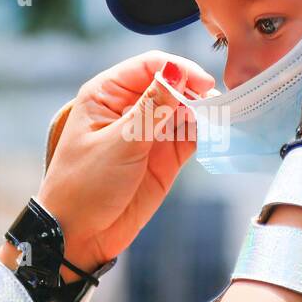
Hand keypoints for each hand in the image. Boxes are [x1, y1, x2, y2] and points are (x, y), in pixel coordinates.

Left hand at [36, 52, 215, 269]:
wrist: (80, 236)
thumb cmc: (84, 186)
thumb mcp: (119, 144)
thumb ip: (152, 109)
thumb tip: (176, 71)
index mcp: (107, 94)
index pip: (149, 66)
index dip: (178, 69)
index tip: (202, 83)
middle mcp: (130, 108)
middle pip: (171, 84)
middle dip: (194, 89)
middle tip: (215, 103)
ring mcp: (149, 132)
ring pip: (184, 109)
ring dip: (203, 110)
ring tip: (221, 116)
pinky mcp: (164, 157)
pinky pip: (190, 135)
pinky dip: (205, 131)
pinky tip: (217, 130)